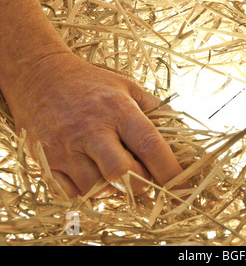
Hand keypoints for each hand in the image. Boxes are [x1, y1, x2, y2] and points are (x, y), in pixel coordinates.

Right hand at [6, 52, 186, 197]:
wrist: (38, 76)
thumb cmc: (91, 83)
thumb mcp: (128, 86)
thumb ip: (157, 109)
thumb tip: (184, 133)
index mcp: (117, 109)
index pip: (150, 145)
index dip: (170, 171)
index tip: (183, 190)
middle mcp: (91, 129)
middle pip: (122, 173)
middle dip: (142, 186)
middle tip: (146, 181)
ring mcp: (65, 147)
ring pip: (97, 188)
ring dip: (115, 191)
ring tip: (118, 176)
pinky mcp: (46, 160)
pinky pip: (72, 193)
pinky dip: (90, 193)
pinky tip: (95, 177)